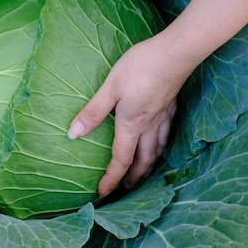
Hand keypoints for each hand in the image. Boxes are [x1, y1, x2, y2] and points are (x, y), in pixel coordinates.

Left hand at [68, 34, 191, 196]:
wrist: (174, 54)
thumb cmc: (139, 68)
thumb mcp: (110, 88)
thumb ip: (93, 112)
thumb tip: (73, 134)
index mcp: (131, 124)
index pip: (120, 160)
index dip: (111, 179)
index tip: (103, 193)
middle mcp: (149, 125)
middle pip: (144, 160)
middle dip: (135, 177)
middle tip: (127, 189)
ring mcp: (163, 116)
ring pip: (158, 148)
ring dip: (150, 164)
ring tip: (145, 171)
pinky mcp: (171, 105)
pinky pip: (167, 133)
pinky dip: (163, 144)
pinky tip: (161, 139)